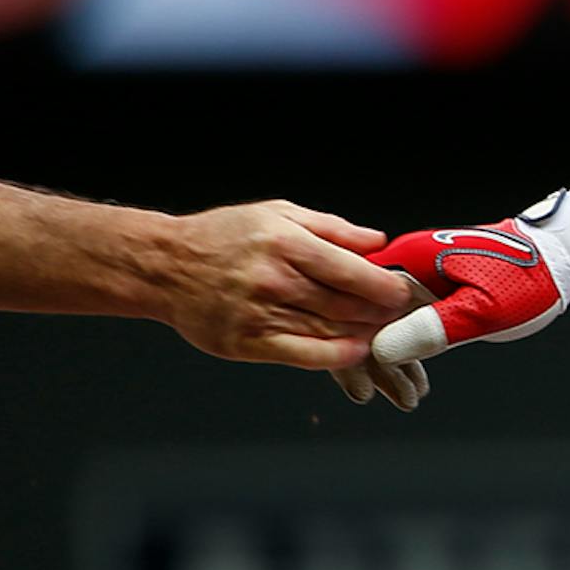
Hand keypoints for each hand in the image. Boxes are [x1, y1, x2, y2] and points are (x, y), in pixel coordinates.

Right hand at [157, 200, 417, 369]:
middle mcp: (273, 280)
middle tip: (402, 315)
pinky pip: (301, 354)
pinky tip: (355, 351)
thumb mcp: (279, 213)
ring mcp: (258, 314)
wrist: (165, 266)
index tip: (404, 292)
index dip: (385, 285)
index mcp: (285, 243)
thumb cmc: (225, 236)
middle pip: (344, 304)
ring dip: (364, 333)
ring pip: (327, 330)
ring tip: (385, 331)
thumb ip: (333, 228)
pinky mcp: (245, 343)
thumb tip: (377, 241)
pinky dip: (334, 356)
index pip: (350, 270)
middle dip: (380, 312)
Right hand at [329, 188, 569, 408]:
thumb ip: (432, 327)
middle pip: (365, 316)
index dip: (351, 350)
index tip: (362, 388)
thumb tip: (381, 350)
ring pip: (386, 321)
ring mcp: (418, 271)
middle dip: (371, 363)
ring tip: (407, 399)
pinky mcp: (434, 282)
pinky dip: (409, 349)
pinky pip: (407, 318)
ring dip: (392, 362)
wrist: (559, 254)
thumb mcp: (482, 310)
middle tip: (379, 399)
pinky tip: (417, 379)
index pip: (354, 307)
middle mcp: (406, 261)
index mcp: (408, 260)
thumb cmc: (527, 277)